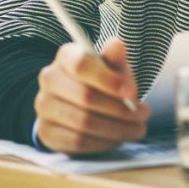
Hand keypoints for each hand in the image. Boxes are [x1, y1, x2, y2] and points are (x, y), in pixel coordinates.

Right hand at [35, 36, 150, 154]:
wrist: (81, 103)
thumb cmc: (103, 80)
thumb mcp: (113, 67)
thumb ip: (115, 58)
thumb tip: (117, 45)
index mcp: (66, 56)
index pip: (82, 65)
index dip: (108, 79)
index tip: (132, 92)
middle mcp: (49, 79)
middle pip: (85, 97)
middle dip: (120, 109)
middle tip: (144, 114)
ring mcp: (44, 107)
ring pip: (83, 122)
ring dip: (116, 129)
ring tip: (138, 128)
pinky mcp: (46, 133)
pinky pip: (77, 142)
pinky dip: (103, 142)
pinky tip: (119, 139)